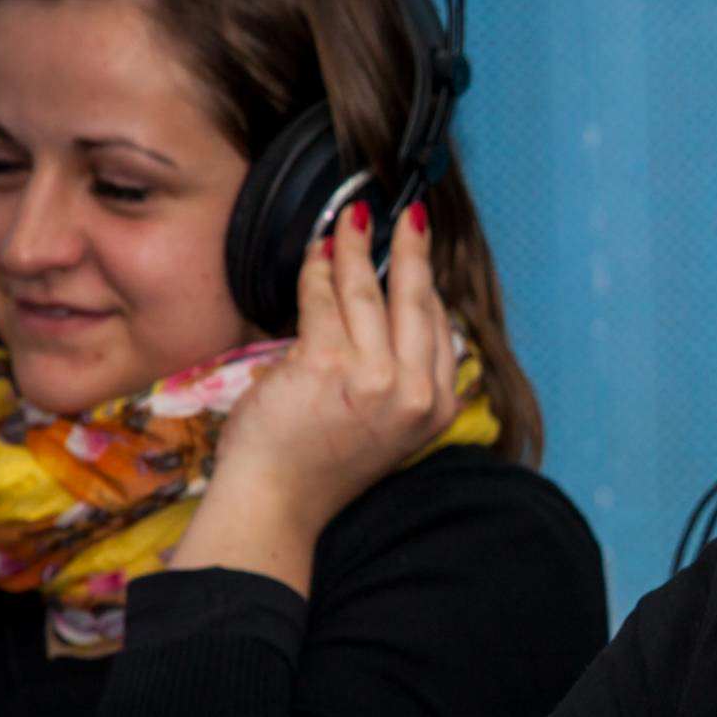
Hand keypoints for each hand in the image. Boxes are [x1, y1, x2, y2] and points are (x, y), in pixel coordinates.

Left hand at [173, 196, 458, 592]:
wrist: (277, 503)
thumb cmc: (320, 464)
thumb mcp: (385, 425)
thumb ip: (400, 376)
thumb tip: (395, 308)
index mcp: (436, 409)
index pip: (438, 327)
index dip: (426, 281)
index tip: (417, 251)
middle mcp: (414, 392)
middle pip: (415, 299)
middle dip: (410, 247)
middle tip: (407, 213)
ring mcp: (374, 378)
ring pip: (366, 291)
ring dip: (353, 247)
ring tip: (347, 220)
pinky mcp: (328, 365)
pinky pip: (322, 300)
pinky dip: (316, 270)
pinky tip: (314, 252)